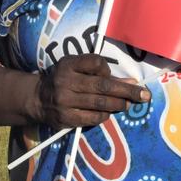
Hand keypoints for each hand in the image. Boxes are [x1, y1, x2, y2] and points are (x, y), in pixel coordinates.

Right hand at [28, 53, 147, 128]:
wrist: (37, 99)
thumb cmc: (63, 80)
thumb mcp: (75, 69)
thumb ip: (100, 73)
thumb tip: (131, 81)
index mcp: (68, 64)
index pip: (96, 62)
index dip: (107, 69)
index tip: (110, 75)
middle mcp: (65, 81)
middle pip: (103, 86)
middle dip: (127, 91)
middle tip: (144, 95)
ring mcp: (65, 101)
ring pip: (100, 103)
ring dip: (119, 104)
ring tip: (128, 104)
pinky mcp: (66, 118)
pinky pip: (93, 118)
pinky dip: (105, 115)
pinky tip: (108, 113)